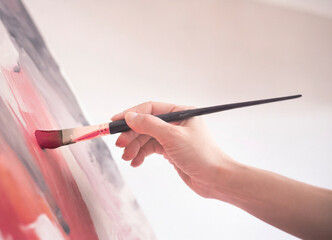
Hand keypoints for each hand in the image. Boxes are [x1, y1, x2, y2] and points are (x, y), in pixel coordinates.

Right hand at [111, 101, 230, 196]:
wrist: (215, 179)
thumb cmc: (201, 155)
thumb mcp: (172, 136)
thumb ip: (149, 124)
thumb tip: (130, 116)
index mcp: (180, 112)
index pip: (150, 109)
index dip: (132, 114)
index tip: (115, 122)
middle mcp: (176, 123)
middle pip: (146, 124)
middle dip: (132, 135)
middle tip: (120, 145)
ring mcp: (173, 137)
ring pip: (146, 138)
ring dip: (135, 147)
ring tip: (127, 157)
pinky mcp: (171, 151)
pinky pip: (151, 149)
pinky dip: (141, 155)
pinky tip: (136, 162)